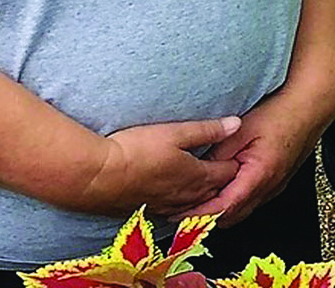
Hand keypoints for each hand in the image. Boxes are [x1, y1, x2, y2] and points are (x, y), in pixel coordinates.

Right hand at [75, 116, 242, 215]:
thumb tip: (236, 124)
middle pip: (214, 192)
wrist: (95, 177)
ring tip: (207, 185)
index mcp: (196, 177)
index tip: (239, 154)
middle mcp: (185, 197)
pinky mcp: (148, 212)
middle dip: (223, 182)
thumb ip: (207, 130)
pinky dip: (183, 204)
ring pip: (194, 204)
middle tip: (228, 170)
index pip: (227, 173)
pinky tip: (177, 198)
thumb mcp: (175, 132)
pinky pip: (174, 211)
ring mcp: (166, 207)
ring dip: (204, 195)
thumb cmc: (135, 151)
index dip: (235, 162)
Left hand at [181, 86, 334, 224]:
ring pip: (240, 212)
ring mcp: (273, 188)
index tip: (178, 214)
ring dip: (217, 212)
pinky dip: (230, 203)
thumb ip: (218, 153)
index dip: (198, 215)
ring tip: (194, 202)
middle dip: (204, 219)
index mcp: (259, 175)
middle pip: (231, 218)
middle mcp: (268, 188)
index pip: (224, 208)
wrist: (309, 107)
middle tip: (179, 211)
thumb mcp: (241, 130)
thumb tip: (196, 171)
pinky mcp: (275, 183)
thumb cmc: (279, 114)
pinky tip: (217, 190)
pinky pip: (249, 202)